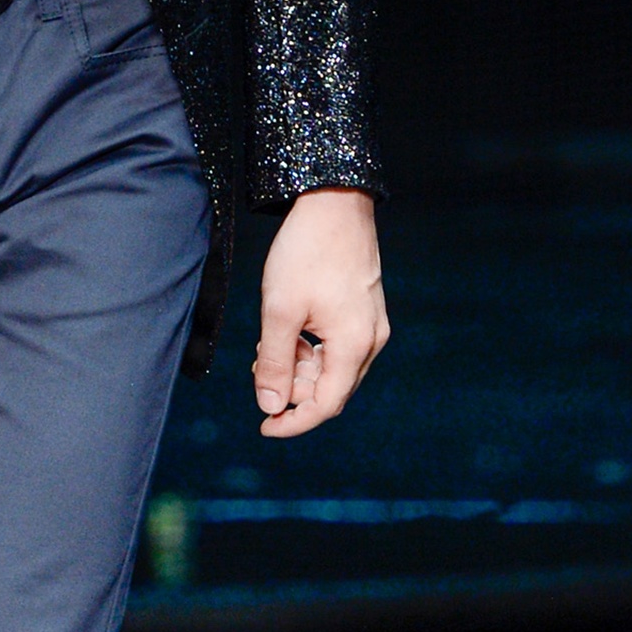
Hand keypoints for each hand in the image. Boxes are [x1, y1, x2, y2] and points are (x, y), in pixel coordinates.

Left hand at [253, 188, 388, 436]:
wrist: (334, 203)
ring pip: (331, 368)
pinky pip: (337, 347)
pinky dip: (310, 348)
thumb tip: (271, 407)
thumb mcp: (280, 310)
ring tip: (270, 341)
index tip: (264, 428)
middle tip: (260, 364)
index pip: (325, 405)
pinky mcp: (364, 310)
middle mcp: (371, 341)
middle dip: (292, 387)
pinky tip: (288, 329)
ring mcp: (371, 325)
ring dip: (299, 366)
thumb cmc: (306, 253)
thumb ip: (277, 363)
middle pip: (329, 389)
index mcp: (354, 345)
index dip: (293, 423)